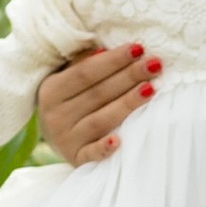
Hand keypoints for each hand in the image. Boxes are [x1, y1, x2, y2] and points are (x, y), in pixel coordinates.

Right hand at [36, 37, 153, 164]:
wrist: (54, 137)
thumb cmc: (68, 101)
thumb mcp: (67, 80)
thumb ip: (83, 64)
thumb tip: (106, 48)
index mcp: (51, 90)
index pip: (86, 72)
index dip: (114, 60)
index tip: (139, 48)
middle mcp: (55, 115)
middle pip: (98, 94)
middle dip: (128, 77)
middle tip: (154, 65)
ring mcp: (65, 139)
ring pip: (100, 120)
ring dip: (127, 104)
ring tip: (151, 89)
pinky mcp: (75, 159)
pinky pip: (91, 155)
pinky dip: (104, 148)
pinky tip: (119, 140)